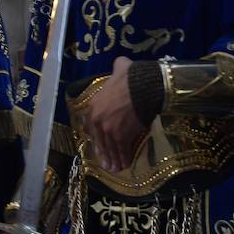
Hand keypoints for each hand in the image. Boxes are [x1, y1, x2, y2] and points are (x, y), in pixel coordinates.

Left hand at [86, 56, 144, 172]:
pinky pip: (123, 150)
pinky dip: (124, 159)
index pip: (90, 127)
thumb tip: (120, 64)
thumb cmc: (132, 77)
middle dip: (104, 154)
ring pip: (111, 148)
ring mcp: (109, 130)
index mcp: (93, 106)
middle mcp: (97, 121)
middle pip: (100, 141)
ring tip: (116, 169)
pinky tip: (126, 165)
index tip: (100, 143)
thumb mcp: (119, 70)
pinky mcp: (122, 136)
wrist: (143, 86)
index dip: (96, 137)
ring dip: (114, 160)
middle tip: (107, 164)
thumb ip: (116, 69)